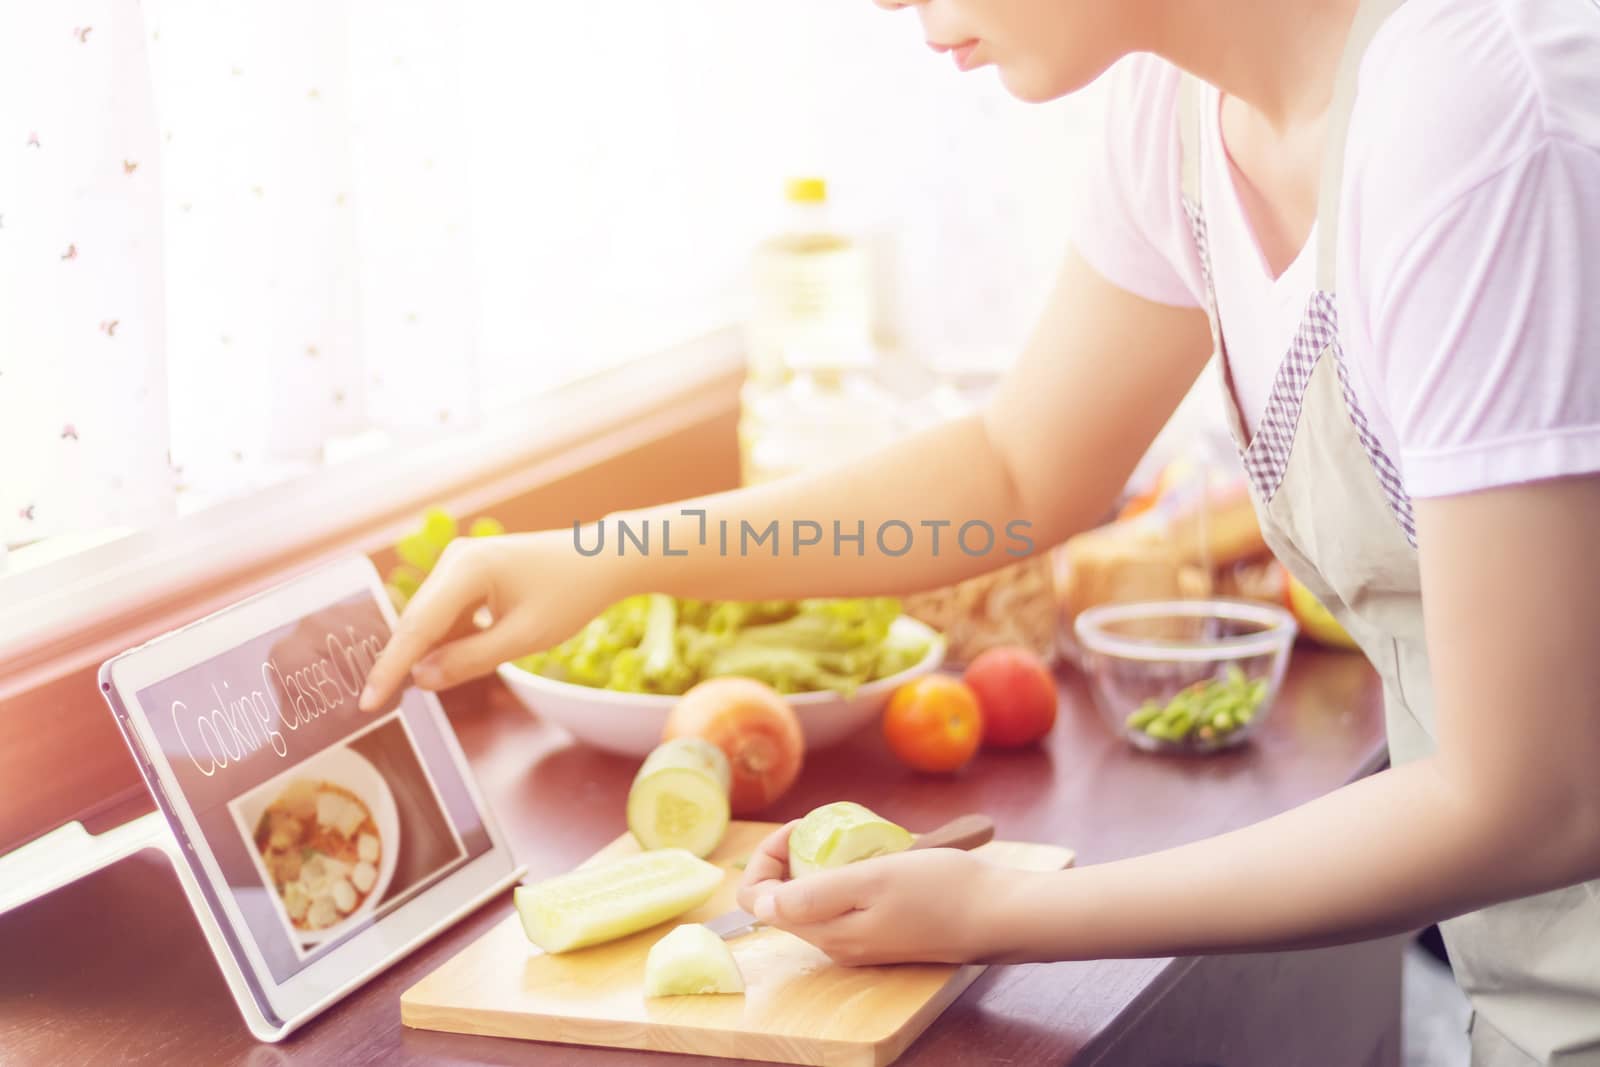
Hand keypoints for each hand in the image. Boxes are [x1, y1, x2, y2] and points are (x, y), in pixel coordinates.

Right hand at [359, 529, 623, 710]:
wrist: (601, 561)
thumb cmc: (570, 595)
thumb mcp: (524, 638)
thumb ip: (470, 660)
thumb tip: (420, 679)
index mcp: (467, 567)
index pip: (417, 626)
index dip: (390, 667)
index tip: (366, 702)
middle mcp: (455, 560)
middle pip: (418, 621)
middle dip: (404, 663)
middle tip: (382, 705)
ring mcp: (460, 565)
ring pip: (431, 621)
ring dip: (432, 653)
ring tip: (435, 682)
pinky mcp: (469, 576)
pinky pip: (448, 615)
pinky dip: (449, 641)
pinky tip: (462, 660)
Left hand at [735, 821, 1021, 965]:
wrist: (997, 913)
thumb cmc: (940, 890)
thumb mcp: (872, 880)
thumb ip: (814, 895)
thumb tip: (760, 904)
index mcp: (826, 931)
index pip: (758, 900)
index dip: (765, 858)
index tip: (799, 828)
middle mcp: (836, 944)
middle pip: (782, 899)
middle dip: (791, 857)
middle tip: (823, 826)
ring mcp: (859, 941)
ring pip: (812, 900)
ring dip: (817, 864)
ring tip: (848, 837)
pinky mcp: (880, 933)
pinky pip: (841, 903)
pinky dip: (843, 875)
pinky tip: (871, 856)